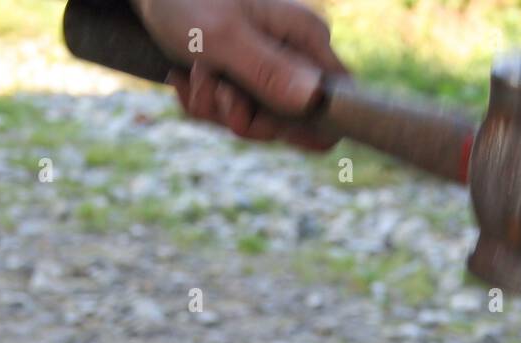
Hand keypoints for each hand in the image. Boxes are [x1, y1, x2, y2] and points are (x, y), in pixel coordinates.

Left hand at [135, 0, 347, 148]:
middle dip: (241, 115)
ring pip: (253, 123)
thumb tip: (313, 100)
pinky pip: (229, 116)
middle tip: (213, 86)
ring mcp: (269, 73)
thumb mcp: (224, 37)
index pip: (336, 102)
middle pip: (288, 124)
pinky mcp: (243, 82)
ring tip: (192, 73)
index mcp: (307, 39)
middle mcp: (295, 59)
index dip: (304, 126)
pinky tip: (183, 78)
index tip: (259, 116)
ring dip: (214, 108)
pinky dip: (202, 105)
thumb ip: (268, 71)